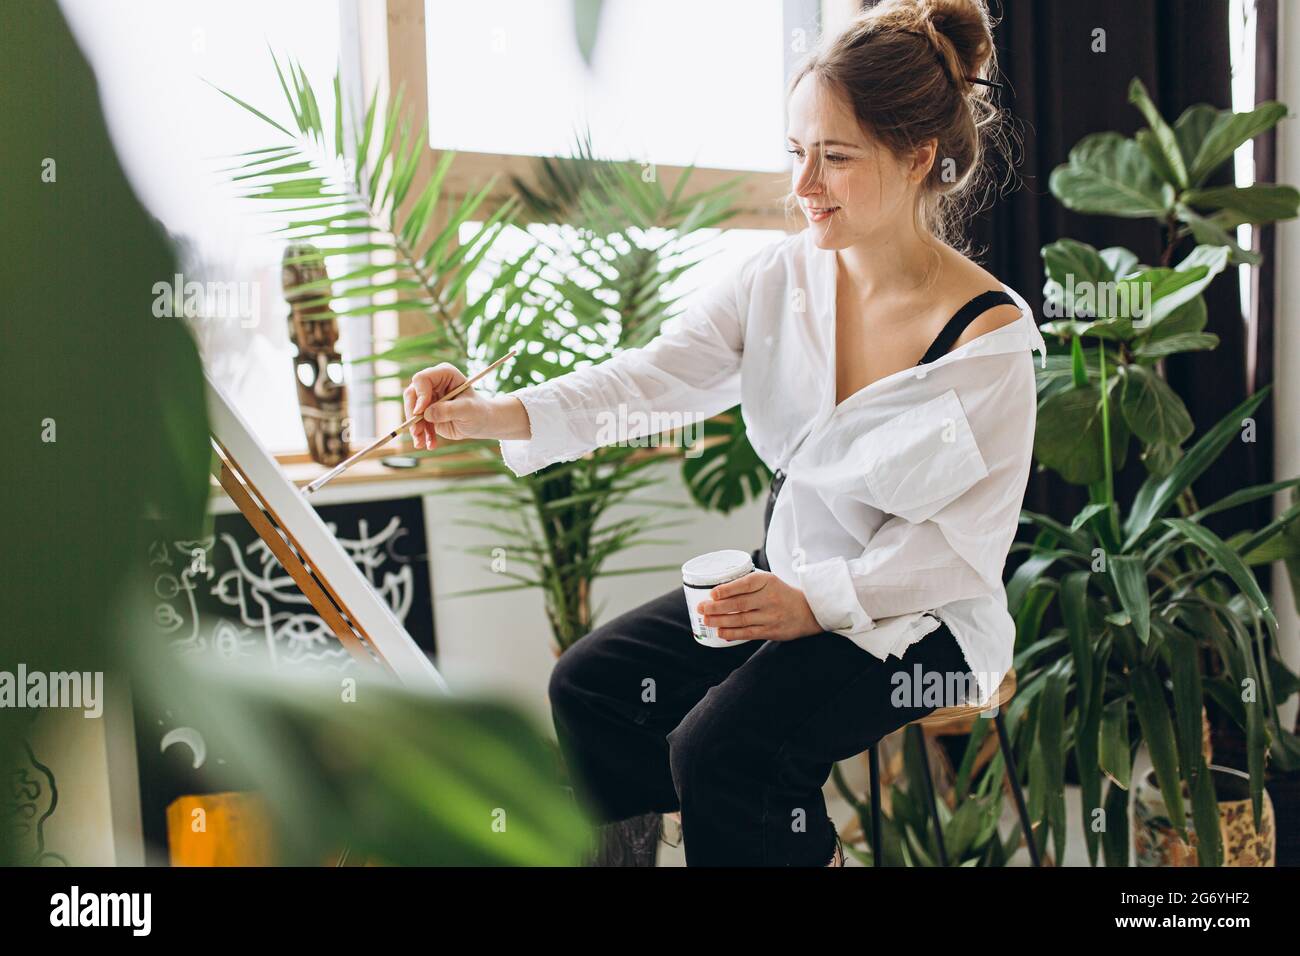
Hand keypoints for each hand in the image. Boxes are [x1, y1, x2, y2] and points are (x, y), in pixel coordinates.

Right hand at [404, 363, 495, 448]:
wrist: (480, 422)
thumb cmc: (478, 411)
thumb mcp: (468, 410)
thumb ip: (449, 410)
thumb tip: (428, 414)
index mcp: (444, 374)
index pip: (422, 379)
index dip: (419, 395)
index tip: (420, 412)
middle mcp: (433, 383)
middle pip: (411, 394)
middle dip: (412, 415)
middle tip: (416, 432)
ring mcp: (427, 397)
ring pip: (411, 411)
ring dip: (415, 428)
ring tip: (422, 443)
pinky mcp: (426, 412)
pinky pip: (417, 423)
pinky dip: (421, 435)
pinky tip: (429, 445)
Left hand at [697, 570, 822, 642]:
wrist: (809, 610)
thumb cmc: (781, 593)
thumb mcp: (769, 581)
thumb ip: (748, 584)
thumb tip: (717, 591)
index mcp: (768, 581)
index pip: (745, 584)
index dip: (727, 589)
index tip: (712, 593)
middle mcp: (770, 598)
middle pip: (739, 604)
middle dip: (717, 607)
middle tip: (701, 608)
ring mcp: (771, 616)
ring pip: (741, 620)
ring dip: (721, 621)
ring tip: (706, 620)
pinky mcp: (771, 631)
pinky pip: (748, 633)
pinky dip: (732, 633)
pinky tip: (720, 632)